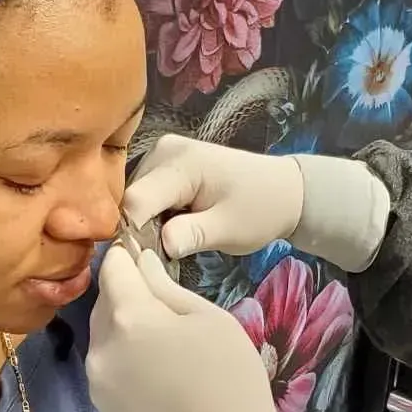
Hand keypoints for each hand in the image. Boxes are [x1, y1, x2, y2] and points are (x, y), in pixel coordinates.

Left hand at [87, 246, 294, 411]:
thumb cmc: (229, 379)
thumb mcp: (209, 320)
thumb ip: (166, 288)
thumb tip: (140, 262)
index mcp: (128, 317)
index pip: (112, 268)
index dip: (125, 255)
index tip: (140, 251)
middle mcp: (100, 347)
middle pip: (103, 302)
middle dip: (124, 292)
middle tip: (159, 296)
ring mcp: (96, 381)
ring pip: (102, 336)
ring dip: (123, 326)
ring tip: (161, 337)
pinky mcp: (102, 408)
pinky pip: (106, 366)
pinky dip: (123, 357)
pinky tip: (155, 369)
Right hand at [124, 137, 303, 264]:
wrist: (282, 190)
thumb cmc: (259, 210)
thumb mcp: (229, 229)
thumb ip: (192, 235)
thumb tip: (160, 244)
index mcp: (180, 163)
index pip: (136, 201)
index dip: (134, 234)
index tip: (146, 260)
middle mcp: (163, 151)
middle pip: (130, 198)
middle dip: (139, 229)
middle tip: (163, 254)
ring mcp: (161, 154)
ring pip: (133, 198)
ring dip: (145, 223)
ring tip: (171, 240)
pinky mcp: (163, 163)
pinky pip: (144, 194)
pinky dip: (152, 215)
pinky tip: (172, 226)